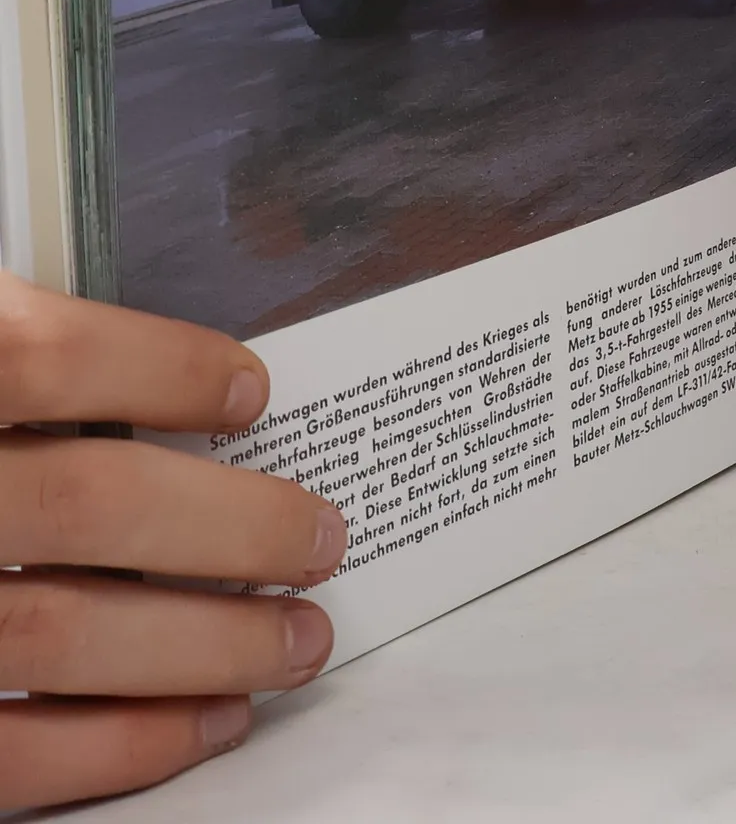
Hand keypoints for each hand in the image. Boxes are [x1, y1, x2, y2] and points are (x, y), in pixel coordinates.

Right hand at [0, 272, 346, 808]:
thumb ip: (0, 356)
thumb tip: (139, 381)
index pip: (38, 357)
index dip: (161, 368)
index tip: (252, 392)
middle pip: (84, 504)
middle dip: (228, 526)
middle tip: (322, 537)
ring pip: (61, 637)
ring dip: (203, 644)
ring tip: (300, 640)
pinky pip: (4, 760)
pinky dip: (119, 747)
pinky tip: (202, 728)